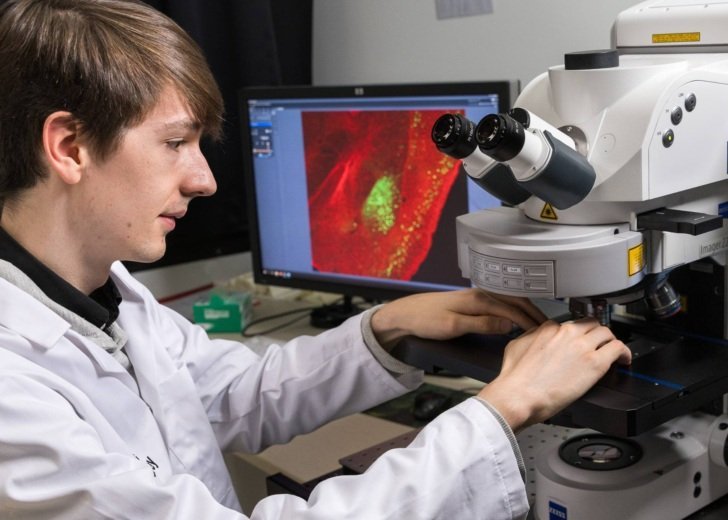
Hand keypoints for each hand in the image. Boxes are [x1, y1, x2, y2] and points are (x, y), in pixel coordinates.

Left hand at [370, 288, 547, 349]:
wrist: (404, 316)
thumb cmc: (424, 320)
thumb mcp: (454, 326)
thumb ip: (483, 323)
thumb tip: (508, 324)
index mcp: (478, 299)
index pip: (512, 309)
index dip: (530, 321)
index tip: (543, 332)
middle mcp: (479, 294)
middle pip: (515, 302)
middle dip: (533, 314)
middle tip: (548, 328)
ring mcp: (475, 296)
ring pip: (508, 301)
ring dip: (524, 311)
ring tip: (537, 324)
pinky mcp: (471, 302)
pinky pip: (499, 304)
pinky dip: (512, 310)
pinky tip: (515, 319)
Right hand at [478, 318, 631, 431]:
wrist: (518, 395)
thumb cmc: (515, 378)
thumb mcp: (516, 346)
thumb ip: (531, 337)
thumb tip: (537, 336)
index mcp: (548, 329)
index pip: (568, 324)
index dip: (575, 335)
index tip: (576, 343)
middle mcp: (566, 333)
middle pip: (590, 323)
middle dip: (594, 333)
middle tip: (597, 344)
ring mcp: (582, 346)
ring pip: (606, 332)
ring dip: (609, 341)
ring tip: (611, 352)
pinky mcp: (595, 363)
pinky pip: (617, 348)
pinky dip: (624, 352)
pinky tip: (623, 360)